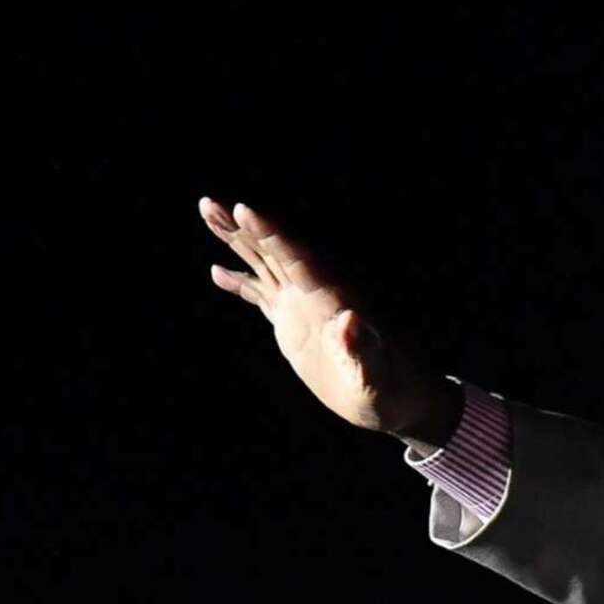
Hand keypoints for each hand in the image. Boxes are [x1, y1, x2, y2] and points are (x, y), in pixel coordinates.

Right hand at [201, 199, 459, 444]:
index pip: (298, 259)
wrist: (394, 400)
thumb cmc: (389, 389)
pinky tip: (217, 271)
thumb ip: (360, 349)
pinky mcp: (294, 324)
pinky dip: (240, 283)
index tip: (245, 209)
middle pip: (275, 253)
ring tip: (209, 214)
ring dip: (237, 242)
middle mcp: (316, 295)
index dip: (272, 235)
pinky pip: (262, 296)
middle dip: (244, 228)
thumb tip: (349, 319)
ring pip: (265, 266)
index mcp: (333, 300)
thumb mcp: (374, 376)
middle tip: (209, 202)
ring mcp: (303, 307)